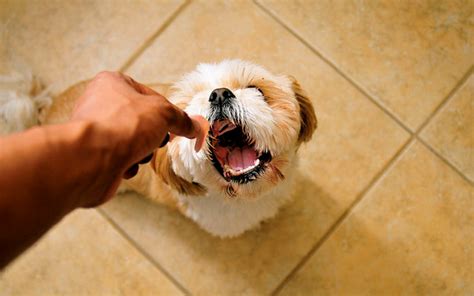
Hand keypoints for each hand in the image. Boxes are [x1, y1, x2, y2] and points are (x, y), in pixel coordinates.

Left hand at [70, 71, 207, 205]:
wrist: (93, 160)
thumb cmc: (120, 126)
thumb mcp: (164, 114)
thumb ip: (182, 120)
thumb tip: (195, 126)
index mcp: (112, 83)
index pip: (149, 95)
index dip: (166, 112)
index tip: (177, 124)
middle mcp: (99, 104)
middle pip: (141, 121)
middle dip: (152, 135)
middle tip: (155, 139)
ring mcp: (95, 130)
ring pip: (132, 142)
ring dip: (141, 152)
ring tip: (136, 153)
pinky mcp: (94, 154)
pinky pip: (121, 159)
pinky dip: (128, 165)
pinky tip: (124, 164)